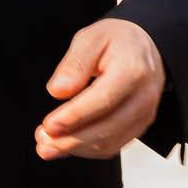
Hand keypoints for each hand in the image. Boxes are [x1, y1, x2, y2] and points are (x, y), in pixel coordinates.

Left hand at [33, 18, 164, 160]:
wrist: (143, 47)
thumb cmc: (116, 40)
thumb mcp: (91, 38)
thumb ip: (74, 64)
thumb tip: (57, 91)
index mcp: (133, 71)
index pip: (103, 100)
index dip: (74, 116)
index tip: (49, 125)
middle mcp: (143, 97)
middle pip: (107, 128)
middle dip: (71, 139)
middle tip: (42, 139)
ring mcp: (144, 115)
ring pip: (109, 143)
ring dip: (75, 148)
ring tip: (47, 145)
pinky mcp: (138, 127)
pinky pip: (113, 146)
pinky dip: (86, 149)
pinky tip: (65, 145)